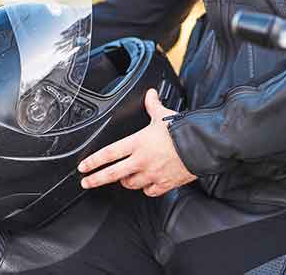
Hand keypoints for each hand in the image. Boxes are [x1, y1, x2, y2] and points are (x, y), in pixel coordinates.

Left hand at [78, 89, 196, 196]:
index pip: (109, 153)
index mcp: (138, 143)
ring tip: (124, 177)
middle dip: (96, 179)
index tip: (83, 167)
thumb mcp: (163, 114)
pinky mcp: (164, 184)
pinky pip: (149, 191)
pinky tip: (146, 184)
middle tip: (86, 182)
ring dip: (125, 181)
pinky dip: (146, 188)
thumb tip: (150, 94)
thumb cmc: (182, 130)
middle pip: (112, 174)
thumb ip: (152, 105)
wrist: (202, 146)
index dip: (93, 161)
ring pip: (130, 184)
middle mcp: (142, 160)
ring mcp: (152, 174)